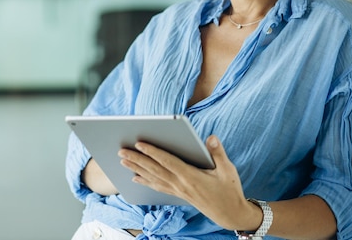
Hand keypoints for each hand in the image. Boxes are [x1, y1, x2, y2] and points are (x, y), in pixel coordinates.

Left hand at [118, 135, 262, 230]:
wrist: (230, 214)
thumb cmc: (229, 190)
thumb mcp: (228, 170)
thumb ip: (218, 153)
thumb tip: (210, 137)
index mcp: (191, 176)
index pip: (167, 161)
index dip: (153, 152)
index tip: (139, 143)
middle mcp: (181, 184)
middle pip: (154, 170)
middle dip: (137, 159)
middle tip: (121, 150)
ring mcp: (178, 191)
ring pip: (153, 178)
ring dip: (136, 168)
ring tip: (123, 161)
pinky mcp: (178, 195)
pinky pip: (158, 187)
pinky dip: (145, 181)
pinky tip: (135, 177)